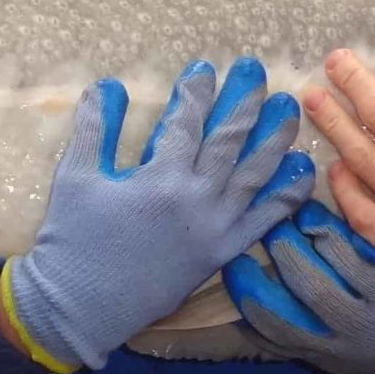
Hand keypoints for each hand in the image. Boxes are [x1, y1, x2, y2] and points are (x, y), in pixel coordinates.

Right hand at [3, 59, 317, 373]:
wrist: (82, 305)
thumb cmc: (73, 239)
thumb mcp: (76, 176)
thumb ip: (95, 127)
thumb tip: (107, 84)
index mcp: (160, 178)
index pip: (187, 122)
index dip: (196, 92)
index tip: (204, 68)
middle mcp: (197, 199)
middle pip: (229, 141)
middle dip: (243, 101)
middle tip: (254, 71)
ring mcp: (215, 228)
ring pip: (255, 175)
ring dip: (274, 139)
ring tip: (289, 109)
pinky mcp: (222, 254)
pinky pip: (263, 222)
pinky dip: (285, 196)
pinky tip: (301, 171)